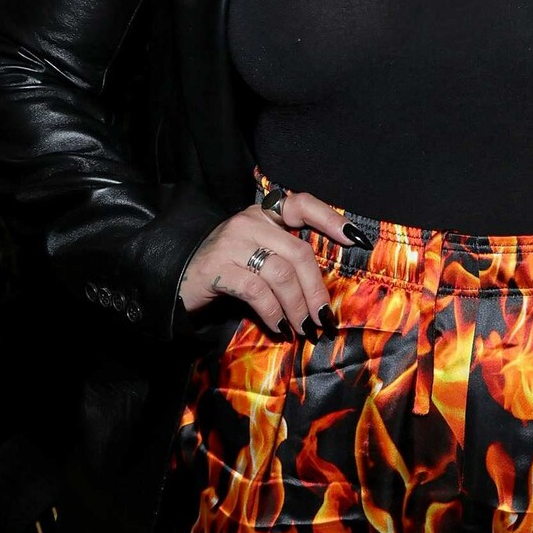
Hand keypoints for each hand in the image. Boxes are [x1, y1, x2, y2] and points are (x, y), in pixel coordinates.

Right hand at [178, 187, 366, 336]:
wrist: (177, 279)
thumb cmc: (225, 269)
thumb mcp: (255, 252)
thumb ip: (285, 255)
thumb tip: (323, 292)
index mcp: (262, 214)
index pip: (301, 205)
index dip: (330, 219)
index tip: (355, 239)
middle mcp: (248, 222)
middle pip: (298, 253)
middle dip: (316, 290)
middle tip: (324, 318)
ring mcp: (232, 243)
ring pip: (281, 275)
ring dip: (298, 307)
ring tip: (303, 328)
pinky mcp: (218, 267)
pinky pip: (257, 291)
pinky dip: (273, 312)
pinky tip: (279, 326)